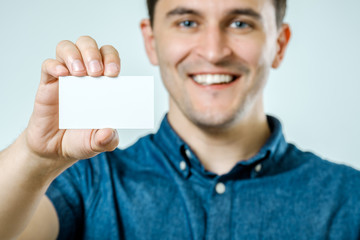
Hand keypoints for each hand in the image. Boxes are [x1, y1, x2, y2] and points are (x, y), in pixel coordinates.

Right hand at [25, 36, 119, 169]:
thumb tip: (110, 132)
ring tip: (79, 73)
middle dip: (93, 53)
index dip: (112, 59)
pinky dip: (54, 65)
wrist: (54, 150)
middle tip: (96, 72)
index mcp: (102, 83)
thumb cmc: (80, 139)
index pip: (109, 57)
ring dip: (75, 55)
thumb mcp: (97, 143)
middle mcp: (84, 75)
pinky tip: (62, 75)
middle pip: (88, 45)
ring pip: (67, 48)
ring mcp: (65, 77)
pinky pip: (48, 65)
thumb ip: (107, 139)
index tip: (113, 73)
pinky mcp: (47, 84)